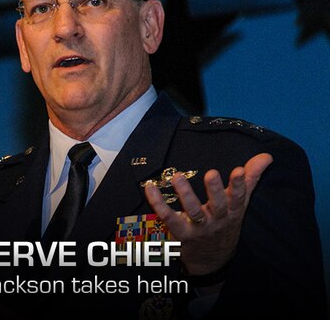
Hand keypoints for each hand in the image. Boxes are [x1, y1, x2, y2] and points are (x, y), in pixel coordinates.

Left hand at [145, 153, 272, 275]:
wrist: (213, 259)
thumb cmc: (226, 223)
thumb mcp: (240, 203)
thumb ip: (250, 179)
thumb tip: (266, 156)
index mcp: (233, 211)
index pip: (238, 197)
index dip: (239, 185)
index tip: (239, 169)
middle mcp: (217, 219)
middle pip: (218, 206)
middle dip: (215, 190)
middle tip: (211, 173)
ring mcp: (199, 228)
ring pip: (193, 212)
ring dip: (185, 195)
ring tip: (178, 176)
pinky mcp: (181, 233)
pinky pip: (168, 217)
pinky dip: (158, 203)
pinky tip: (150, 188)